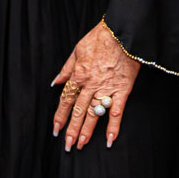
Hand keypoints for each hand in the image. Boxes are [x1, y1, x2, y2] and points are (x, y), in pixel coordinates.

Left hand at [51, 21, 138, 149]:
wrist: (121, 31)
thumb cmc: (100, 38)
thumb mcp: (77, 50)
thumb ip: (66, 69)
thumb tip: (56, 82)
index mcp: (78, 75)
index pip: (66, 100)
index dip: (60, 116)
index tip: (56, 130)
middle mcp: (90, 85)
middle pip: (78, 111)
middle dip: (71, 130)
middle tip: (67, 145)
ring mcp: (106, 88)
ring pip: (93, 114)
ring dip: (87, 131)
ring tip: (81, 145)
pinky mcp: (122, 90)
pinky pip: (116, 111)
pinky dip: (113, 126)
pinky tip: (109, 139)